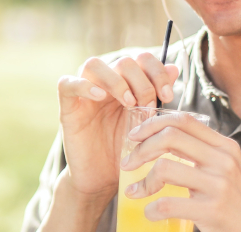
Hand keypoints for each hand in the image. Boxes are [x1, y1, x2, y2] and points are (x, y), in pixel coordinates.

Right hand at [56, 52, 179, 197]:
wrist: (103, 180)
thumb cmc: (126, 152)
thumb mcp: (147, 124)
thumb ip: (157, 96)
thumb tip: (174, 68)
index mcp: (126, 85)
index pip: (141, 60)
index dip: (157, 71)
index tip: (168, 95)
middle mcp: (105, 85)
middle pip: (122, 61)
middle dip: (142, 81)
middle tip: (148, 107)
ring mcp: (84, 95)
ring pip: (93, 65)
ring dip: (116, 80)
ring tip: (129, 103)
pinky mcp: (68, 108)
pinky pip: (66, 84)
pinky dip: (83, 85)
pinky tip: (100, 97)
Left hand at [119, 113, 240, 231]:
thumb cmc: (235, 200)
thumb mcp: (226, 168)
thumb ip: (202, 152)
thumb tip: (162, 138)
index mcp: (224, 146)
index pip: (183, 120)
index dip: (153, 124)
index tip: (134, 136)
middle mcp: (223, 160)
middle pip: (169, 137)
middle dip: (140, 150)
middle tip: (127, 164)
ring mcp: (219, 184)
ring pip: (164, 169)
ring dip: (142, 182)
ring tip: (135, 192)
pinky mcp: (212, 209)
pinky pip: (168, 204)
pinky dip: (151, 209)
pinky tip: (151, 212)